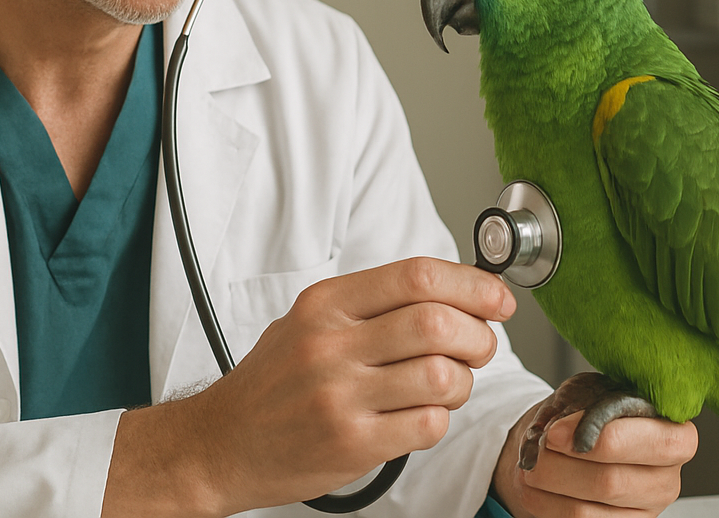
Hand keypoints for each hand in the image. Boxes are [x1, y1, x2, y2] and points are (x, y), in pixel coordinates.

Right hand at [102, 257, 515, 517]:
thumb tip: (458, 293)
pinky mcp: (350, 443)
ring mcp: (339, 396)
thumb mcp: (308, 321)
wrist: (220, 443)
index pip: (415, 275)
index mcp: (325, 304)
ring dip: (462, 382)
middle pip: (436, 322)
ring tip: (447, 385)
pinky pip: (427, 424)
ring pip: (440, 375)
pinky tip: (420, 415)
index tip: (498, 298)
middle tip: (479, 346)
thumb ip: (373, 304)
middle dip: (478, 335)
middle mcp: (330, 344)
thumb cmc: (273, 382)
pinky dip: (439, 419)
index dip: (472, 284)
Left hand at [491, 399, 696, 517]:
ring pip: (585, 509)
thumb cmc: (586, 414)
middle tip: (541, 446)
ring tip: (532, 465)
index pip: (659, 445)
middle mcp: (667, 479)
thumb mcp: (587, 393)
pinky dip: (544, 504)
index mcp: (676, 436)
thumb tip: (564, 433)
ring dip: (547, 484)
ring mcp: (645, 511)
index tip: (559, 431)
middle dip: (561, 464)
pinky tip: (536, 487)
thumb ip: (583, 408)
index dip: (606, 439)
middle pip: (612, 482)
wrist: (570, 441)